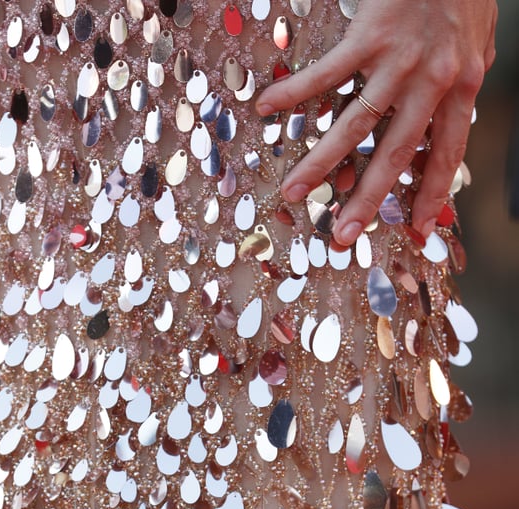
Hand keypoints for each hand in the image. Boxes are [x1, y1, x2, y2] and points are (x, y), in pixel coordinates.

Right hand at [255, 0, 496, 244]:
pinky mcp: (370, 35)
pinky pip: (326, 73)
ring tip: (295, 190)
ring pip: (355, 126)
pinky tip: (268, 107)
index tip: (420, 229)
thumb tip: (463, 98)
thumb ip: (467, 72)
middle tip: (344, 233)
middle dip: (368, 199)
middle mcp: (432, 81)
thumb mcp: (480, 36)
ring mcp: (398, 61)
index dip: (432, 193)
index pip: (447, 153)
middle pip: (395, 154)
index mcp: (463, 85)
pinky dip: (295, 92)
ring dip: (320, 162)